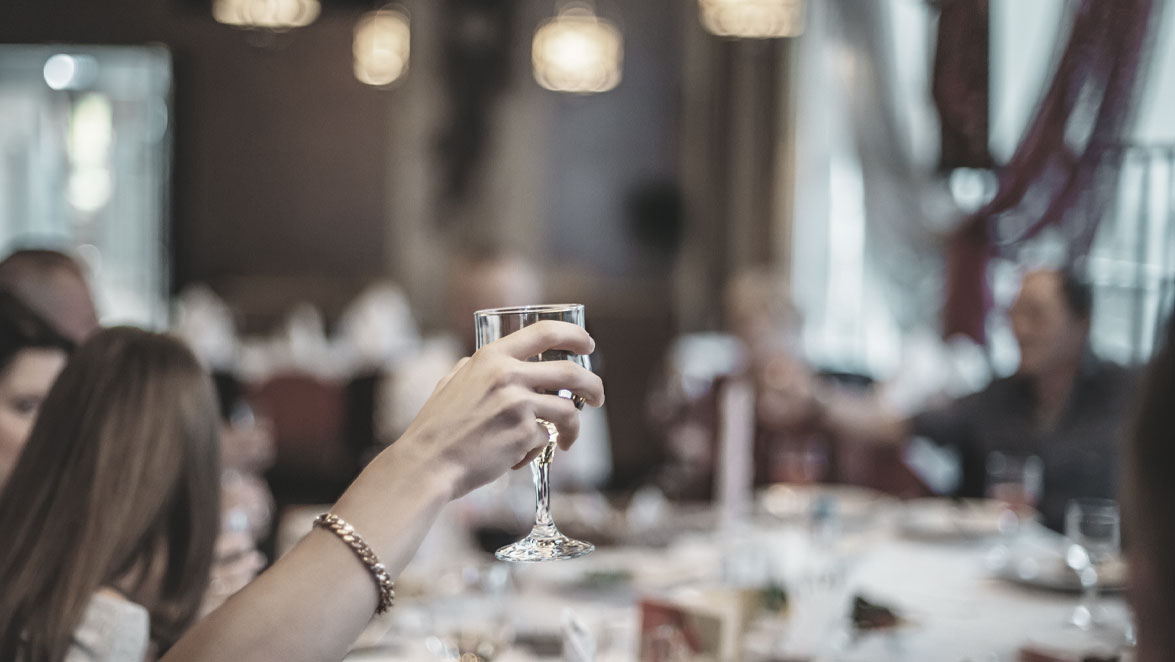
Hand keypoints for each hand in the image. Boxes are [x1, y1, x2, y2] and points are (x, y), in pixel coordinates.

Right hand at [396, 320, 604, 497]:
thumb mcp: (452, 382)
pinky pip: (545, 439)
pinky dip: (537, 451)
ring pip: (567, 410)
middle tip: (597, 397)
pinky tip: (518, 459)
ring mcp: (518, 404)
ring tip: (567, 441)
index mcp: (492, 357)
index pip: (545, 332)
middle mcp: (508, 375)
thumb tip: (490, 361)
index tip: (588, 344)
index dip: (574, 335)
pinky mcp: (524, 434)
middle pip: (572, 372)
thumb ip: (476, 368)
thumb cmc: (436, 428)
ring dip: (574, 428)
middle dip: (594, 386)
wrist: (427, 463)